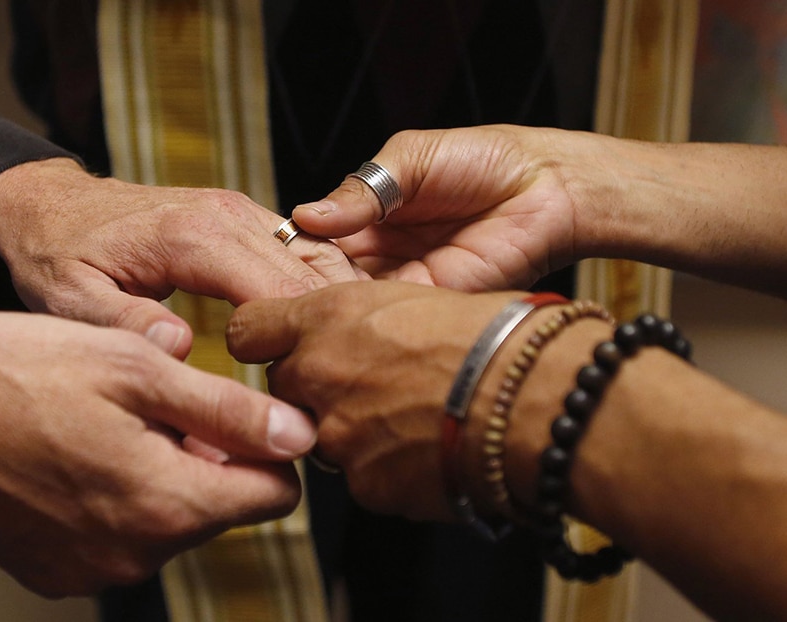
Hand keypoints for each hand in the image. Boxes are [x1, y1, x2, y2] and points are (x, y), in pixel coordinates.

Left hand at [0, 158, 361, 357]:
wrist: (49, 206)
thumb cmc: (57, 255)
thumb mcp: (71, 298)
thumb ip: (125, 323)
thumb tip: (182, 348)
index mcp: (192, 237)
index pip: (277, 293)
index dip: (296, 347)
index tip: (296, 398)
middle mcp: (228, 215)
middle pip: (308, 277)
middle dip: (323, 333)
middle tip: (326, 391)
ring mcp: (240, 211)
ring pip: (316, 257)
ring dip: (332, 306)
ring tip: (337, 361)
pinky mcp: (243, 216)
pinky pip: (302, 247)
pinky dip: (321, 285)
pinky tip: (324, 327)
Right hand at [0, 312, 315, 595]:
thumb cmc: (17, 375)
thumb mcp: (133, 369)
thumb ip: (227, 411)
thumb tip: (298, 435)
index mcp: (168, 503)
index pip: (275, 496)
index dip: (268, 449)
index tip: (238, 413)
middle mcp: (138, 553)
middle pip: (221, 508)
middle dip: (209, 457)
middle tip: (158, 403)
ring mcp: (94, 569)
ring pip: (171, 520)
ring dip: (162, 473)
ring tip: (112, 422)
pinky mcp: (59, 571)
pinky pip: (122, 536)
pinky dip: (119, 497)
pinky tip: (82, 453)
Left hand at [226, 281, 519, 520]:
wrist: (539, 399)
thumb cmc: (495, 335)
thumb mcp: (416, 298)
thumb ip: (361, 318)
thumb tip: (351, 333)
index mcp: (327, 318)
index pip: (247, 330)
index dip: (265, 339)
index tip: (280, 344)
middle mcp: (319, 375)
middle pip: (284, 387)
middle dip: (315, 387)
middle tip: (369, 383)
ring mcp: (338, 437)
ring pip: (322, 436)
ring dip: (354, 429)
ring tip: (414, 416)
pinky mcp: (367, 486)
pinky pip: (363, 476)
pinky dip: (388, 467)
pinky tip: (430, 448)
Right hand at [291, 125, 580, 291]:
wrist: (548, 186)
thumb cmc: (485, 160)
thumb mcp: (411, 160)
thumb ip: (361, 190)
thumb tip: (305, 216)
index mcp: (369, 218)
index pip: (316, 241)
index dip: (290, 251)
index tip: (259, 260)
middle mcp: (381, 256)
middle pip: (326, 278)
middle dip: (301, 285)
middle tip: (267, 293)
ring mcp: (404, 282)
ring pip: (352, 302)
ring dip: (326, 305)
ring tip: (292, 307)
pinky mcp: (431, 302)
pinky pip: (389, 314)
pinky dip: (364, 316)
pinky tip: (337, 314)